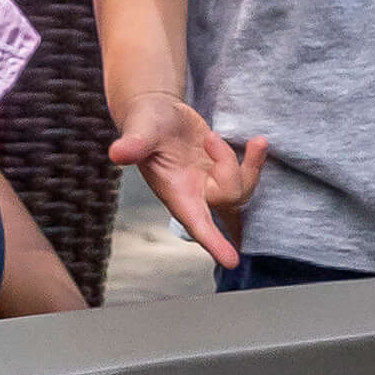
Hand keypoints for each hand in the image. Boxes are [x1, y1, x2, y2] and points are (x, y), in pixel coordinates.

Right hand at [109, 91, 267, 270]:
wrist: (157, 112)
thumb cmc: (145, 124)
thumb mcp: (139, 131)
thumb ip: (133, 145)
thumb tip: (118, 154)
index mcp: (176, 193)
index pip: (197, 224)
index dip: (214, 242)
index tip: (232, 261)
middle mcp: (196, 193)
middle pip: (230, 198)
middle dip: (229, 166)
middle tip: (210, 137)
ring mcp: (212, 183)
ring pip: (245, 190)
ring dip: (252, 164)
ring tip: (249, 140)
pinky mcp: (223, 169)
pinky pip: (250, 175)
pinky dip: (256, 160)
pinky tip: (257, 144)